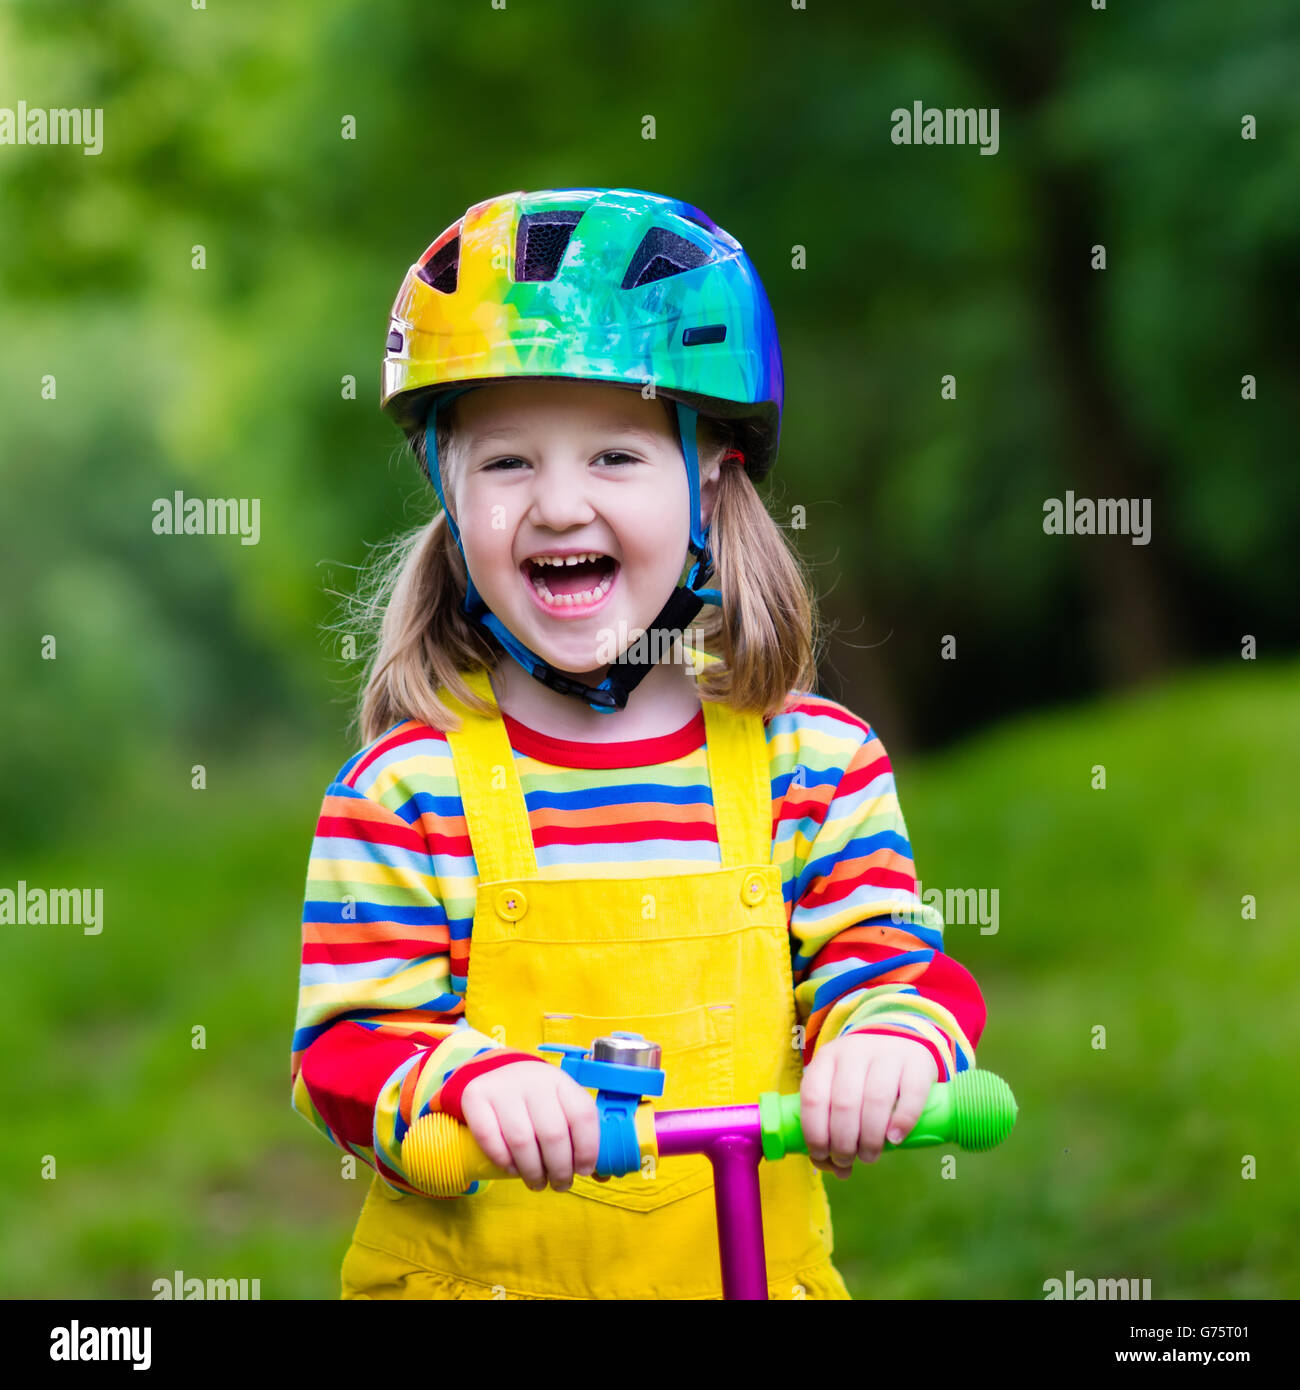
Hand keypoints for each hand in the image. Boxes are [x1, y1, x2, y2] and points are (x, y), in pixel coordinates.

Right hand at [460, 1060, 610, 1191]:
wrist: (496, 1074)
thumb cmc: (537, 1101)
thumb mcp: (561, 1107)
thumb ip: (580, 1137)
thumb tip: (603, 1176)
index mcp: (561, 1081)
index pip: (582, 1114)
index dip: (587, 1149)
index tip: (583, 1170)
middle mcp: (534, 1079)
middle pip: (553, 1134)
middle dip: (560, 1169)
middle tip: (560, 1185)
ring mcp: (503, 1086)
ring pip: (522, 1141)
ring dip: (532, 1172)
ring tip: (537, 1183)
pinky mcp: (475, 1096)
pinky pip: (490, 1139)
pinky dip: (503, 1162)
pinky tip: (512, 1169)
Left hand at [799, 1033, 939, 1179]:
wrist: (900, 1044)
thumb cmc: (862, 1078)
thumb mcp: (839, 1090)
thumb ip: (832, 1126)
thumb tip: (836, 1170)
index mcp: (827, 1058)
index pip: (813, 1097)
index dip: (815, 1133)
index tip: (823, 1156)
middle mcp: (854, 1051)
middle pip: (844, 1102)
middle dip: (843, 1142)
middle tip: (848, 1160)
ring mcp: (887, 1053)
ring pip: (875, 1099)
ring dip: (870, 1138)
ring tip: (869, 1156)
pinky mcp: (917, 1061)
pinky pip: (911, 1094)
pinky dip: (902, 1122)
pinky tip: (895, 1139)